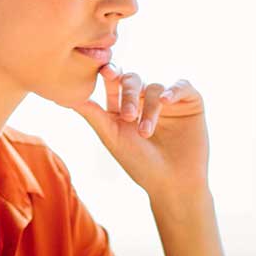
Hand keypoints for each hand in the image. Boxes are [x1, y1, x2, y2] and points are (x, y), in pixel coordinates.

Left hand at [70, 63, 209, 197]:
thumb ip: (93, 114)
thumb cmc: (140, 165)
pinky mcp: (191, 103)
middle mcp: (145, 99)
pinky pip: (182, 86)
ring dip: (150, 108)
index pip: (115, 81)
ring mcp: (169, 100)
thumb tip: (64, 96)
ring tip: (146, 132)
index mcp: (123, 105)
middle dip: (129, 94)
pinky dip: (174, 90)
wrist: (173, 184)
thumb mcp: (113, 137)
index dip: (110, 72)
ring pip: (155, 87)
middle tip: (128, 116)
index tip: (105, 71)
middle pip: (133, 80)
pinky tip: (166, 100)